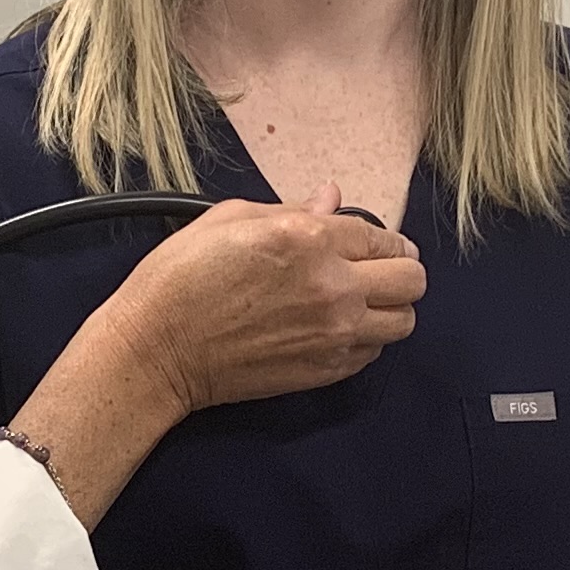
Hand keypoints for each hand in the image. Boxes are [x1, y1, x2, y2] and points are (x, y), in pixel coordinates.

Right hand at [111, 189, 425, 413]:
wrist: (157, 348)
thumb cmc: (181, 280)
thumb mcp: (231, 219)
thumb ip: (293, 208)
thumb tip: (330, 199)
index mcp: (309, 238)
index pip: (382, 237)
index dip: (383, 240)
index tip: (377, 245)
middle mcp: (333, 286)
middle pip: (412, 280)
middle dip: (401, 271)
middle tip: (380, 271)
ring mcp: (334, 333)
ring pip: (404, 321)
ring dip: (390, 309)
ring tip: (364, 303)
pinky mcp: (325, 370)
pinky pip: (375, 353)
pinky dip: (367, 339)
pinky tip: (337, 328)